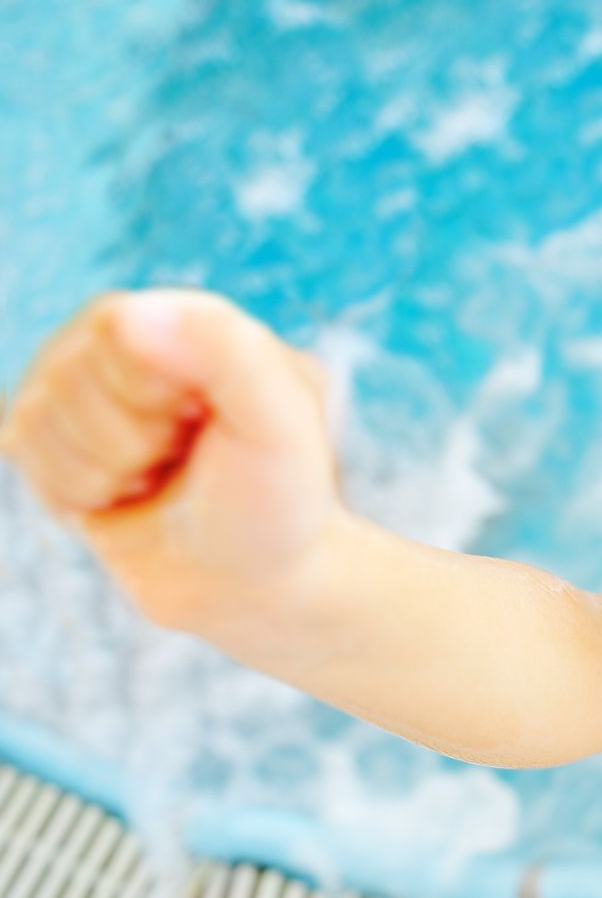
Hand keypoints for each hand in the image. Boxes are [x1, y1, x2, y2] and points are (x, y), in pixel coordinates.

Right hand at [0, 288, 343, 632]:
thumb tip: (129, 314)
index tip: (206, 423)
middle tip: (185, 458)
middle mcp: (135, 340)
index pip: (117, 327)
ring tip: (160, 479)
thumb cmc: (276, 501)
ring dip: (104, 472)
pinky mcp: (57, 434)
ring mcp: (89, 386)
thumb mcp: (280, 426)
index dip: (153, 394)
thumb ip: (228, 354)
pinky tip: (126, 496)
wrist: (253, 583)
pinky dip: (75, 493)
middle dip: (130, 441)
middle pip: (67, 374)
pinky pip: (21, 450)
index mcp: (195, 319)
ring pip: (38, 416)